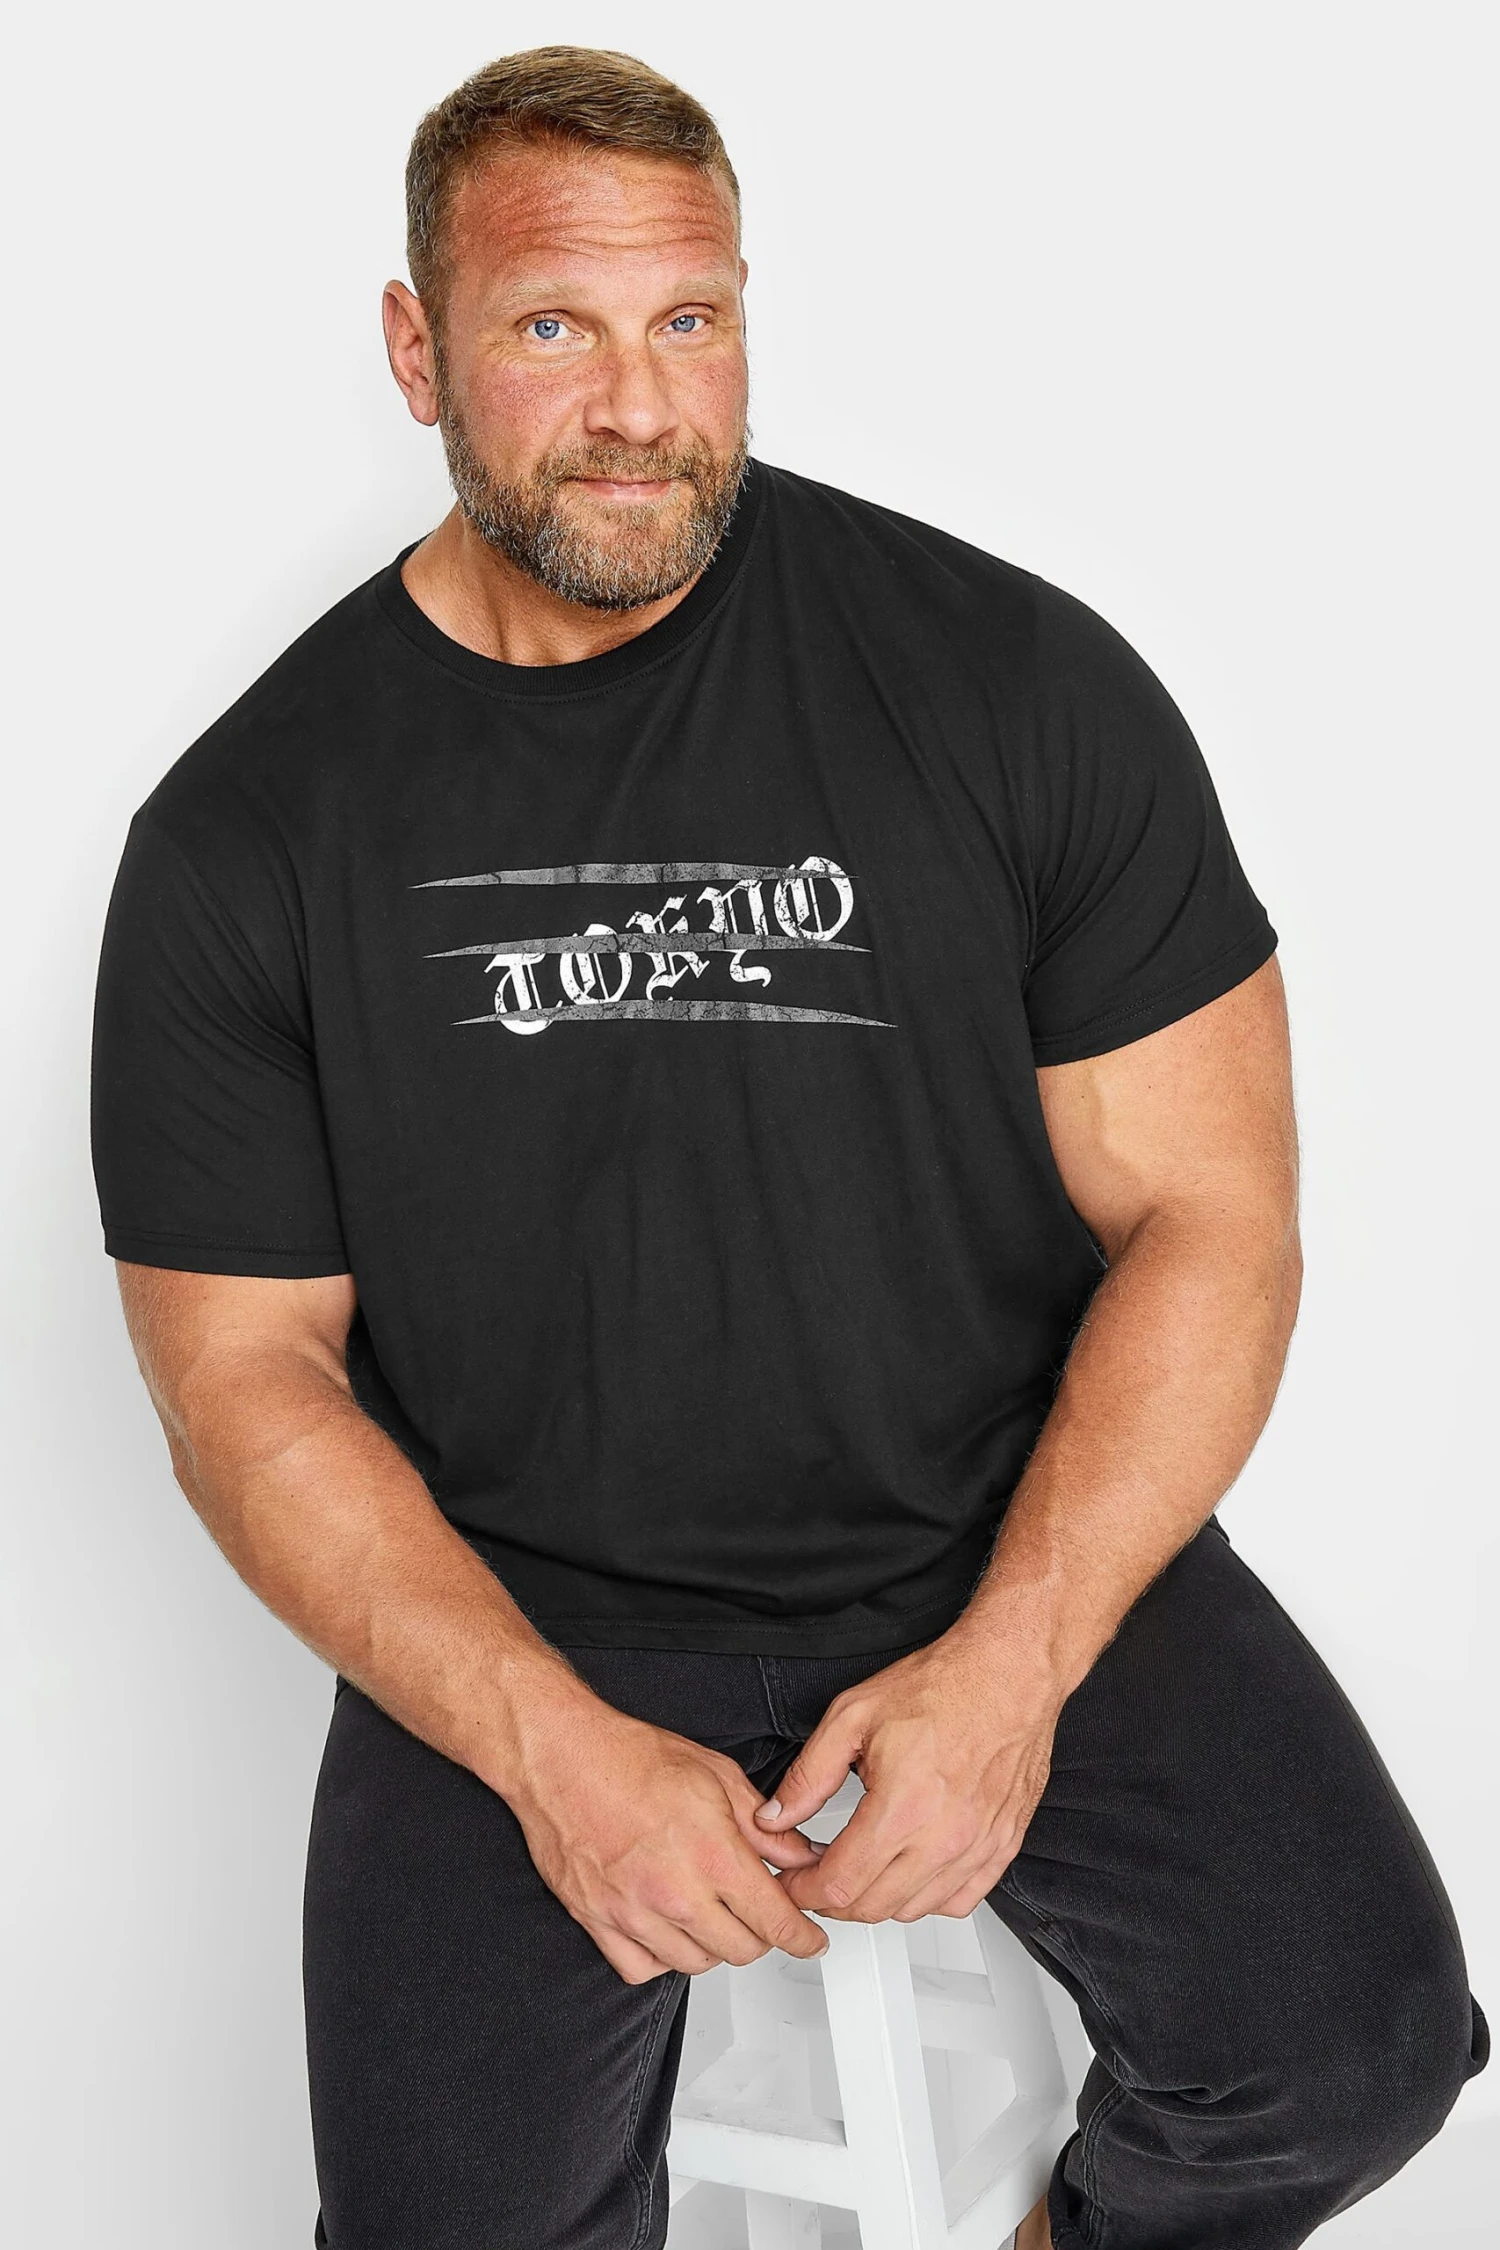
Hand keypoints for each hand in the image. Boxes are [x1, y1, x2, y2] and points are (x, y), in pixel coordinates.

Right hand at [506, 1681, 831, 1983]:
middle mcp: (674, 1893)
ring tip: (712, 1911)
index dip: (802, 1938)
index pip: (774, 1921)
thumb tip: (801, 1855)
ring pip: (696, 1964)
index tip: (810, 1941)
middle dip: (762, 1935)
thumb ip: (765, 1826)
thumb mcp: (717, 1775)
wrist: (561, 1757)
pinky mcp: (597, 1922)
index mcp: (711, 1854)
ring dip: (714, 1944)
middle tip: (760, 1912)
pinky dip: (662, 1957)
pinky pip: (642, 1970)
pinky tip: (668, 1928)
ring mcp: (633, 1914)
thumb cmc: (631, 1758)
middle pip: (741, 1950)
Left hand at [754, 1631, 1064, 1922]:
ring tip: (860, 1868)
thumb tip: (775, 1817)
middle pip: (873, 1906)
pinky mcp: (1003, 1846)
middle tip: (817, 1874)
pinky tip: (909, 1871)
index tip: (793, 1881)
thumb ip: (808, 1775)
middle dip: (833, 1898)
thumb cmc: (941, 1686)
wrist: (1008, 1673)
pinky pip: (958, 1901)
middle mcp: (945, 1837)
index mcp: (904, 1807)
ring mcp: (978, 1847)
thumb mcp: (853, 1716)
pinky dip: (926, 1898)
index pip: (840, 1882)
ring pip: (914, 1909)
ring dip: (877, 1900)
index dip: (804, 1890)